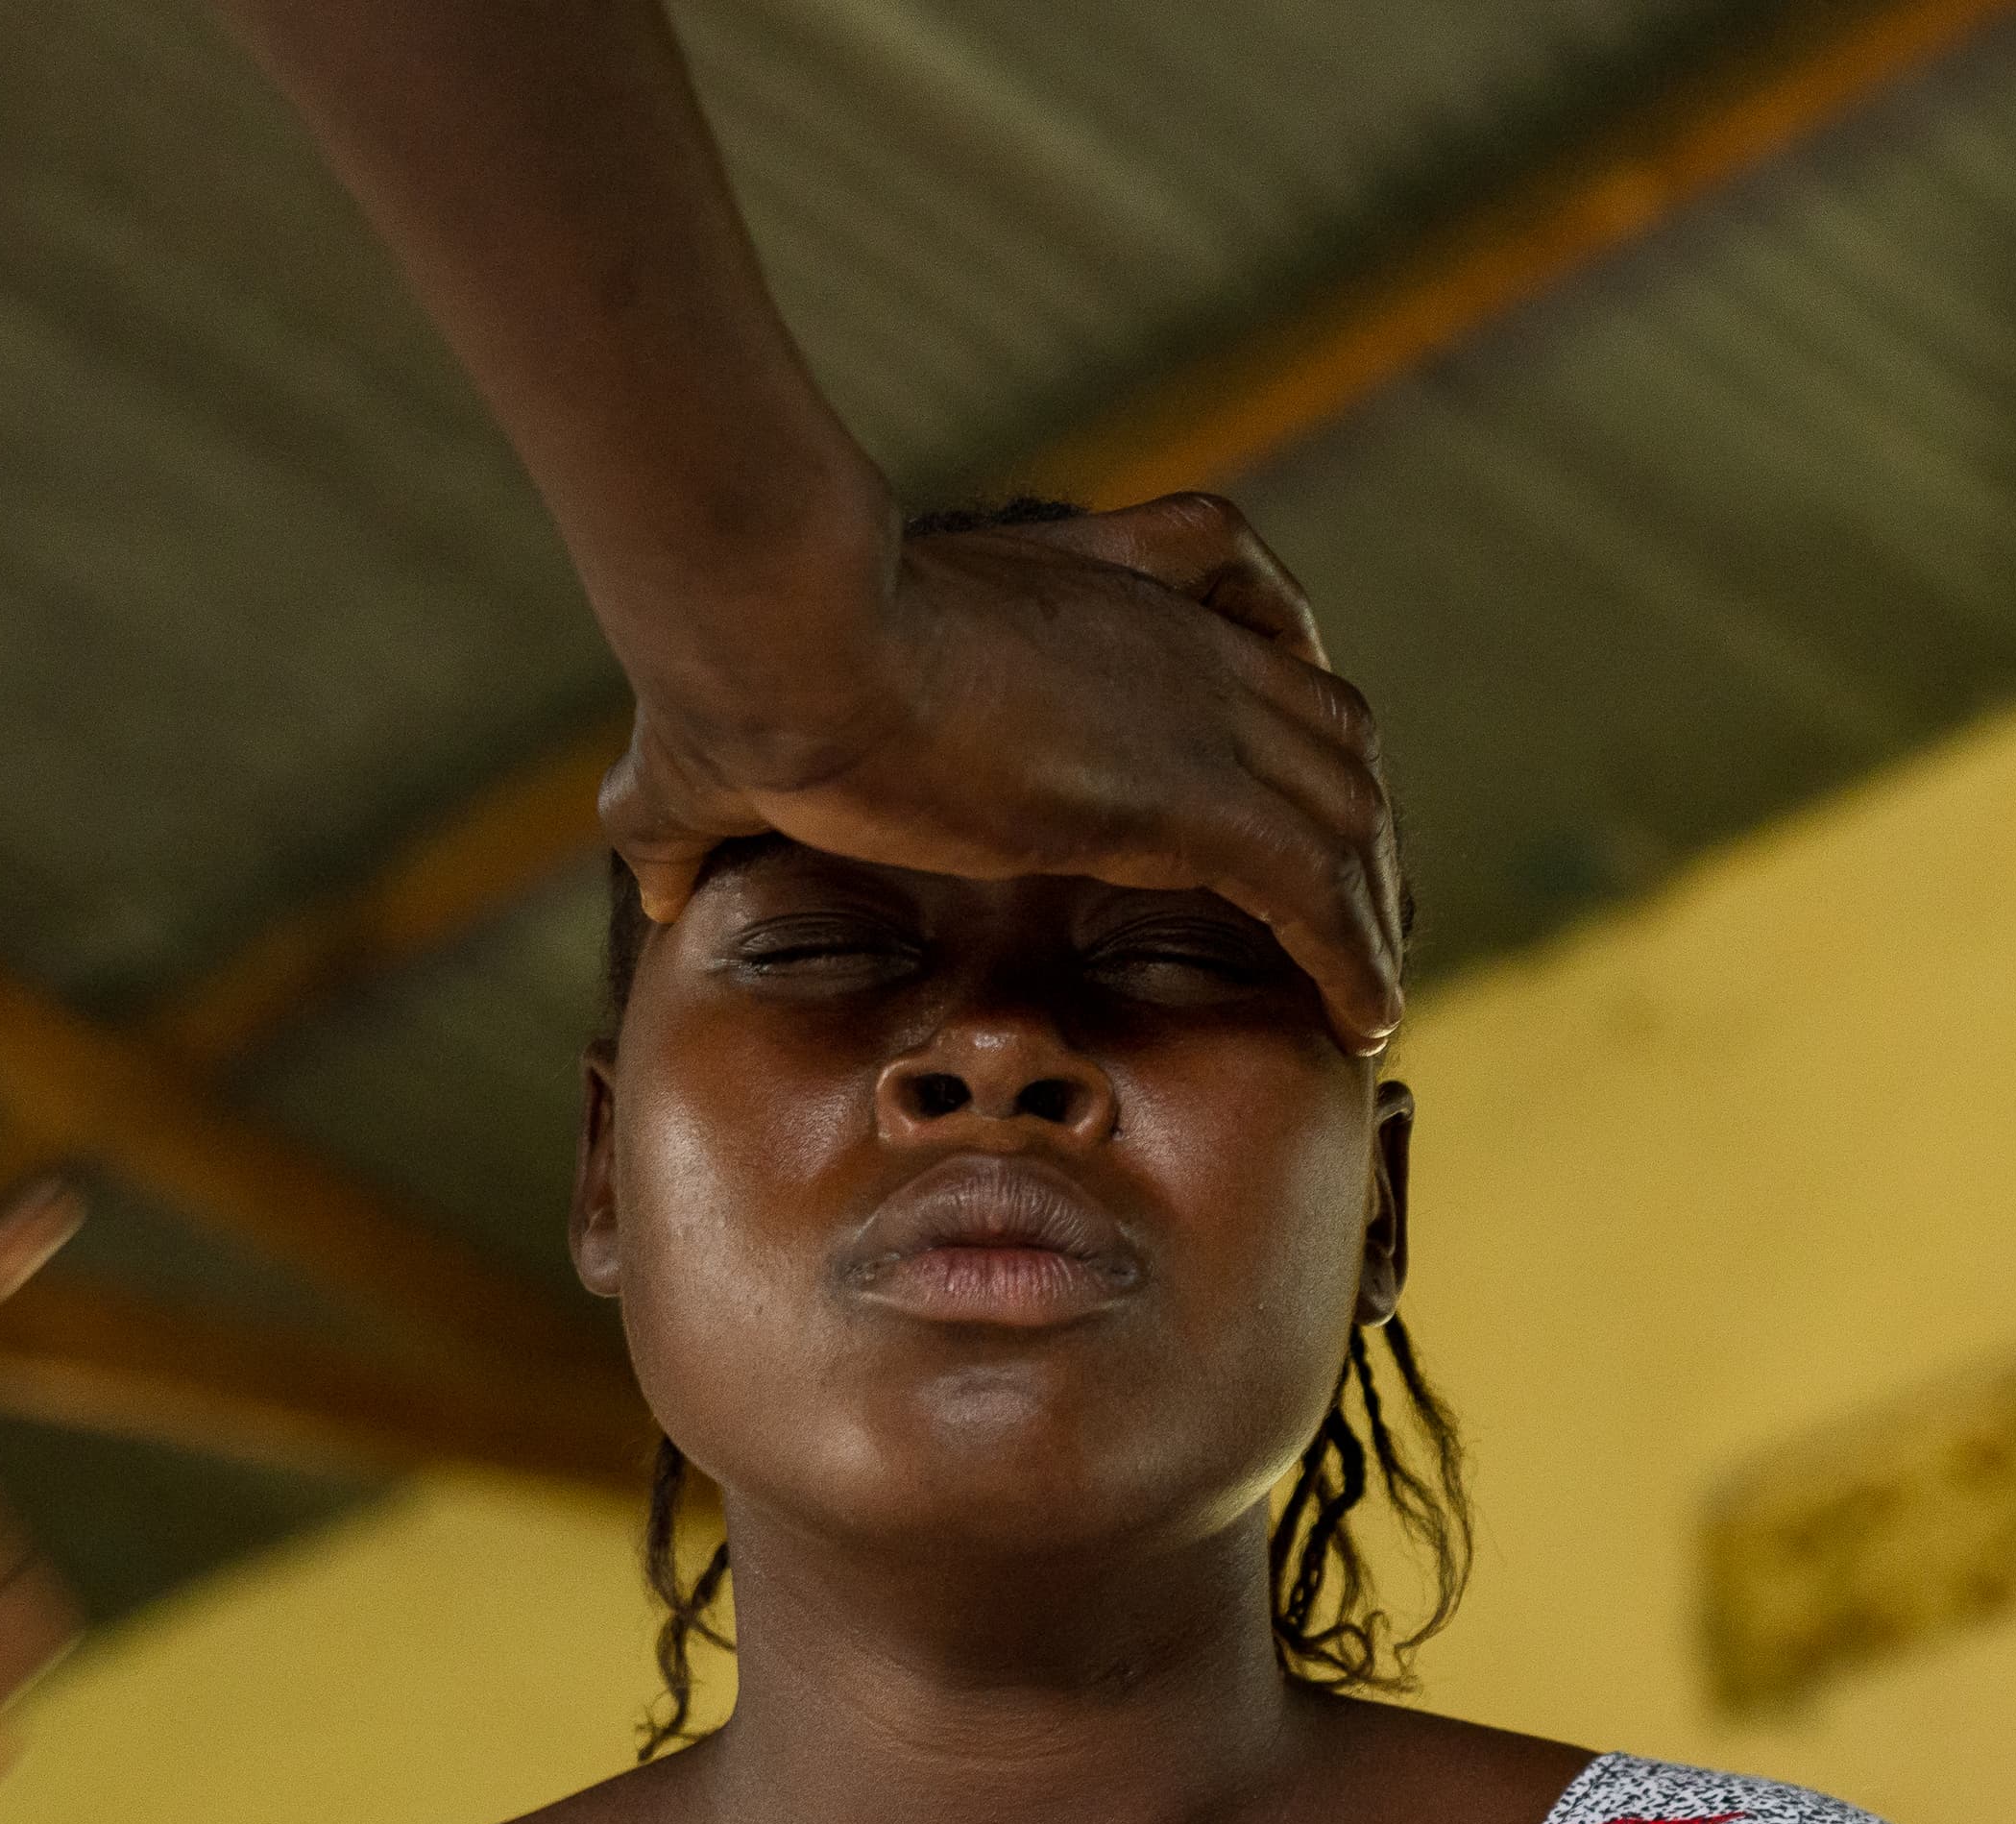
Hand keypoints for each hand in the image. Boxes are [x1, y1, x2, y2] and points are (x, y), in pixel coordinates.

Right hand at [598, 492, 1405, 1052]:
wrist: (780, 632)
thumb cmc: (739, 673)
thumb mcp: (722, 750)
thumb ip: (692, 812)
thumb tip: (644, 878)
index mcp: (1089, 611)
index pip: (1247, 655)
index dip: (1278, 747)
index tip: (1277, 826)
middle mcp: (1170, 647)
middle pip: (1329, 735)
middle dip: (1352, 834)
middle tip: (1350, 924)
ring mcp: (1197, 715)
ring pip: (1350, 817)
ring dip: (1371, 906)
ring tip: (1367, 989)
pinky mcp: (1194, 795)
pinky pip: (1323, 891)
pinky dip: (1358, 958)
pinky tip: (1367, 1021)